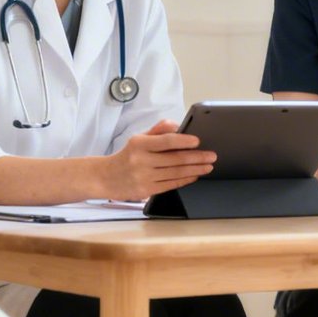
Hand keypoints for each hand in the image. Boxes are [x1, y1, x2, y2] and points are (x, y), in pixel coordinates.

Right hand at [101, 120, 216, 199]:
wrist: (105, 178)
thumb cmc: (127, 156)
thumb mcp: (138, 138)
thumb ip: (158, 131)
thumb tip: (177, 126)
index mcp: (139, 144)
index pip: (165, 141)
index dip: (183, 141)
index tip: (197, 141)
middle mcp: (141, 161)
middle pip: (174, 159)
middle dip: (197, 157)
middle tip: (211, 155)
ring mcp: (144, 177)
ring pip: (175, 173)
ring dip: (195, 169)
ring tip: (208, 166)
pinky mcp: (147, 190)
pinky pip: (171, 184)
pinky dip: (185, 179)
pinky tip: (195, 175)